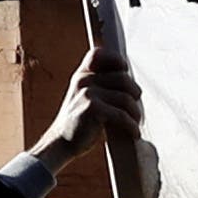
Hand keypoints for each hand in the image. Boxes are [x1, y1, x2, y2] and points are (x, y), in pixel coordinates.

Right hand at [37, 52, 141, 166]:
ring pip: (126, 98)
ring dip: (136, 113)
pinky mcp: (92, 108)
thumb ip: (100, 86)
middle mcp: (84, 80)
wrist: (61, 143)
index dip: (116, 60)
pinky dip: (132, 126)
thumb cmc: (79, 122)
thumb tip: (130, 84)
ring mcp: (87, 92)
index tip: (125, 71)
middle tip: (136, 108)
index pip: (98, 54)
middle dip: (135, 94)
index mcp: (82, 74)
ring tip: (136, 122)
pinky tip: (134, 133)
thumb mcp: (84, 97)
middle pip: (123, 78)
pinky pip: (122, 115)